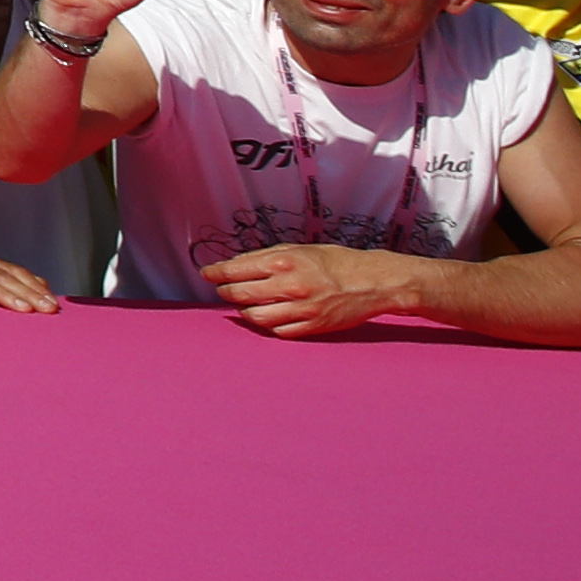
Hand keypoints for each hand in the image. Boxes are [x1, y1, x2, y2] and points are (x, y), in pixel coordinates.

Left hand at [200, 238, 427, 338]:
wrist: (373, 282)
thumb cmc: (336, 261)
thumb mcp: (299, 249)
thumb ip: (266, 257)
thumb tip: (235, 264)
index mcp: (283, 262)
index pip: (234, 270)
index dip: (215, 273)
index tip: (207, 274)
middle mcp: (289, 285)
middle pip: (239, 295)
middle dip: (225, 293)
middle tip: (223, 290)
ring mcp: (300, 309)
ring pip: (255, 317)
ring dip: (244, 312)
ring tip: (246, 305)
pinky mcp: (312, 327)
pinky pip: (277, 331)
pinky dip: (268, 325)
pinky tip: (268, 317)